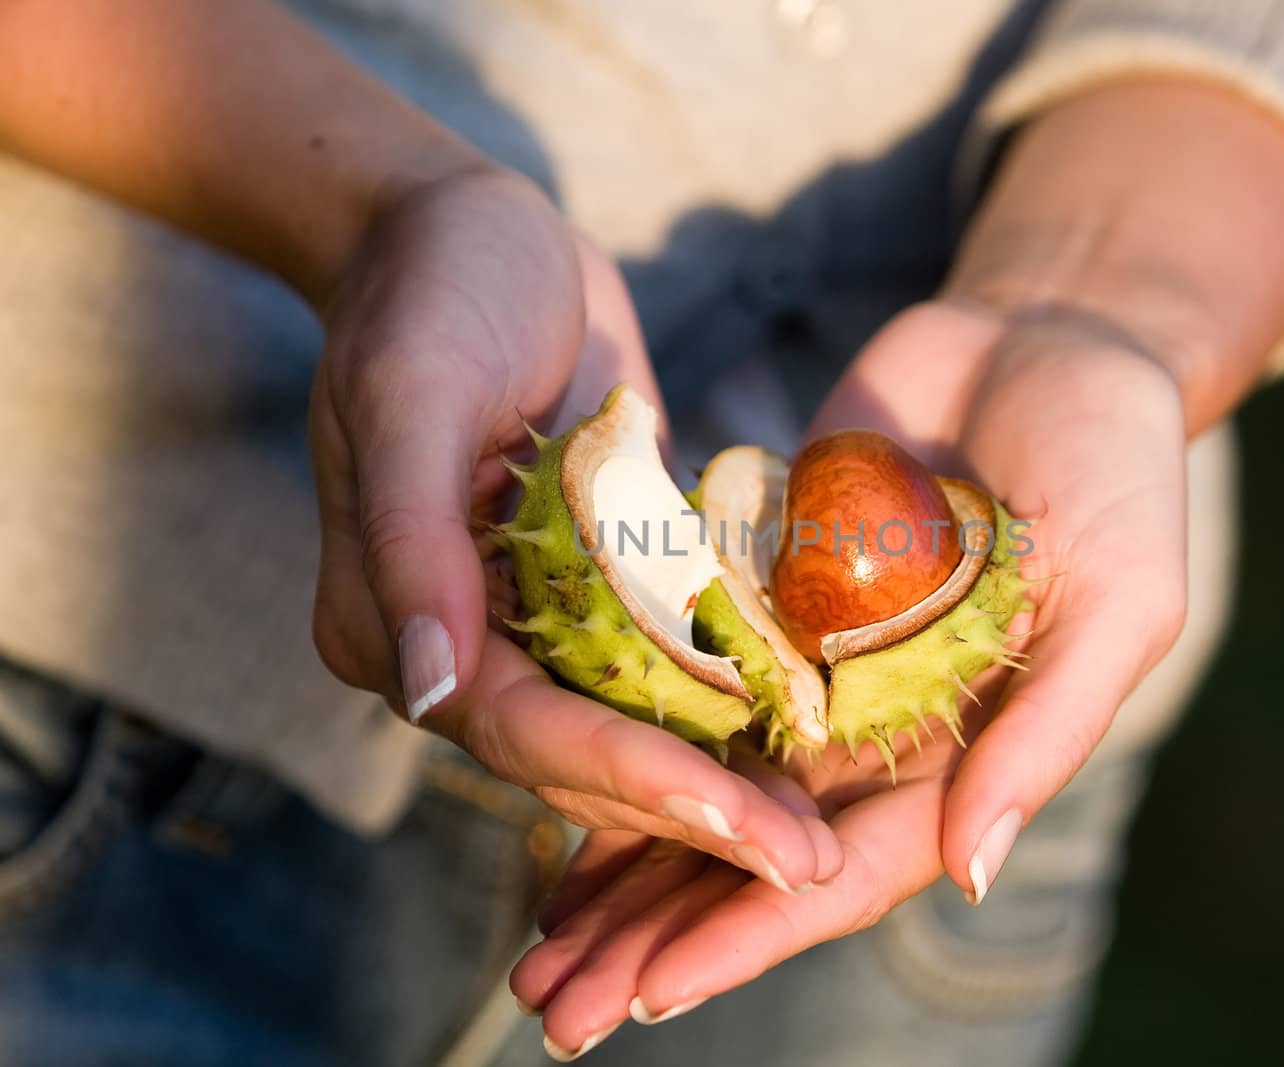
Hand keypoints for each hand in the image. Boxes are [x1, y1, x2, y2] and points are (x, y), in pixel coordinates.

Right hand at [309, 167, 839, 889]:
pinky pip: (661, 667)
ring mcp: (531, 620)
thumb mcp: (409, 397)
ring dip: (721, 785)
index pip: (524, 732)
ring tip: (821, 837)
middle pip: (582, 758)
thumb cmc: (428, 296)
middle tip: (812, 870)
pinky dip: (724, 711)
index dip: (633, 783)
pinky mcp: (595, 583)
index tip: (742, 828)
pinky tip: (804, 744)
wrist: (466, 231)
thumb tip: (422, 688)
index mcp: (394, 626)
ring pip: (630, 730)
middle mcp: (462, 647)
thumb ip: (410, 546)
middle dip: (695, 815)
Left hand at [509, 297, 1190, 1051]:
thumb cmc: (1116, 468)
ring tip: (529, 943)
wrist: (1044, 338)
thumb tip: (973, 876)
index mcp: (955, 757)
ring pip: (697, 783)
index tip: (653, 995)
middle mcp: (868, 729)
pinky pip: (672, 674)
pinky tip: (539, 776)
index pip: (842, 872)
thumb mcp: (1120, 598)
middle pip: (749, 855)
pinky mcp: (755, 588)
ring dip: (617, 862)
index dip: (749, 935)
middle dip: (656, 933)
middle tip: (549, 1010)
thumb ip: (1045, 733)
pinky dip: (612, 731)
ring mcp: (803, 661)